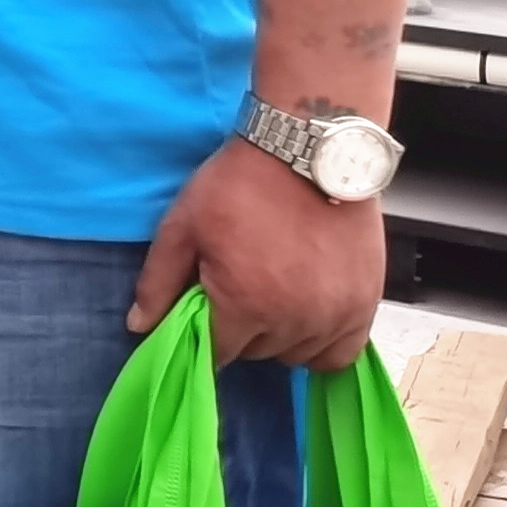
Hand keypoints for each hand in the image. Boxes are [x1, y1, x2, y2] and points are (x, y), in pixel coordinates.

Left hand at [129, 138, 385, 368]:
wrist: (306, 151)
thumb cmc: (237, 185)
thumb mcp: (182, 226)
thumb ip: (158, 283)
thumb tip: (139, 328)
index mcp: (244, 305)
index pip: (217, 353)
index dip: (207, 332)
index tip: (208, 307)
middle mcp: (294, 320)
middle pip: (257, 354)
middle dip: (242, 330)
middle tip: (241, 287)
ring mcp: (336, 315)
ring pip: (297, 355)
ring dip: (281, 337)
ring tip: (275, 293)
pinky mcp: (366, 304)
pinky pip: (341, 354)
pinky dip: (323, 344)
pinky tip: (308, 316)